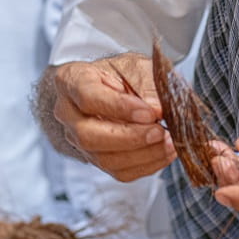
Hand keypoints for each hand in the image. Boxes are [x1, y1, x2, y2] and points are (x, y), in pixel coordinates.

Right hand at [48, 54, 174, 181]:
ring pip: (104, 159)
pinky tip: (165, 152)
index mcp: (72, 80)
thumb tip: (158, 108)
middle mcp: (68, 113)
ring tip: (170, 143)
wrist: (108, 88)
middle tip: (160, 131)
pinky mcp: (95, 158)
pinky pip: (119, 172)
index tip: (149, 112)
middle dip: (130, 137)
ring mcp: (77, 140)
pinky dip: (146, 165)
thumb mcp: (134, 66)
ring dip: (142, 155)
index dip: (119, 107)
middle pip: (89, 135)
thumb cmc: (118, 74)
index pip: (88, 97)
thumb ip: (146, 83)